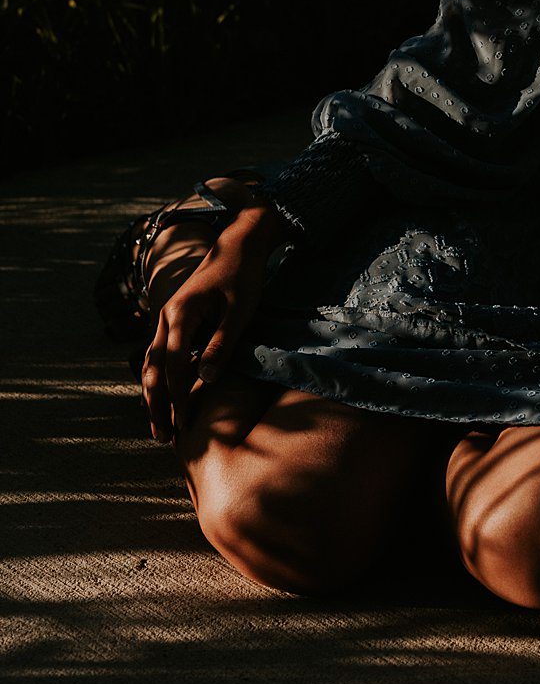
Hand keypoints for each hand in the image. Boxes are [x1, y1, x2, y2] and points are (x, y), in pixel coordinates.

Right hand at [140, 178, 279, 444]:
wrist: (238, 245)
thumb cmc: (243, 277)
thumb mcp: (239, 311)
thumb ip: (222, 344)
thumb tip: (205, 380)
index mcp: (179, 315)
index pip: (172, 367)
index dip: (178, 399)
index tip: (186, 426)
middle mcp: (165, 319)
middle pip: (152, 371)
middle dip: (157, 406)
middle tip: (164, 438)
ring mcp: (167, 320)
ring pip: (152, 366)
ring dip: (155, 397)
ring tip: (161, 428)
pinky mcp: (175, 323)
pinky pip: (161, 357)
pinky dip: (161, 381)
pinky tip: (167, 401)